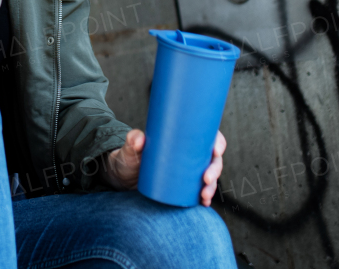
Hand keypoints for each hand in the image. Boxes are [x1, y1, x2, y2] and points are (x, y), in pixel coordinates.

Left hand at [102, 128, 226, 205]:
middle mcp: (188, 154)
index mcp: (181, 139)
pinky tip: (204, 203)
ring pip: (208, 176)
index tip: (216, 150)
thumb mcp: (130, 148)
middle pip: (211, 159)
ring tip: (204, 196)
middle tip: (206, 178)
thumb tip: (139, 139)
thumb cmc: (129, 157)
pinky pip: (198, 191)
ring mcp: (186, 171)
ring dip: (211, 187)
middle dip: (215, 169)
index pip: (206, 136)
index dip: (217, 141)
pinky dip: (204, 197)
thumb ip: (132, 141)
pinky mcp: (182, 186)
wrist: (121, 176)